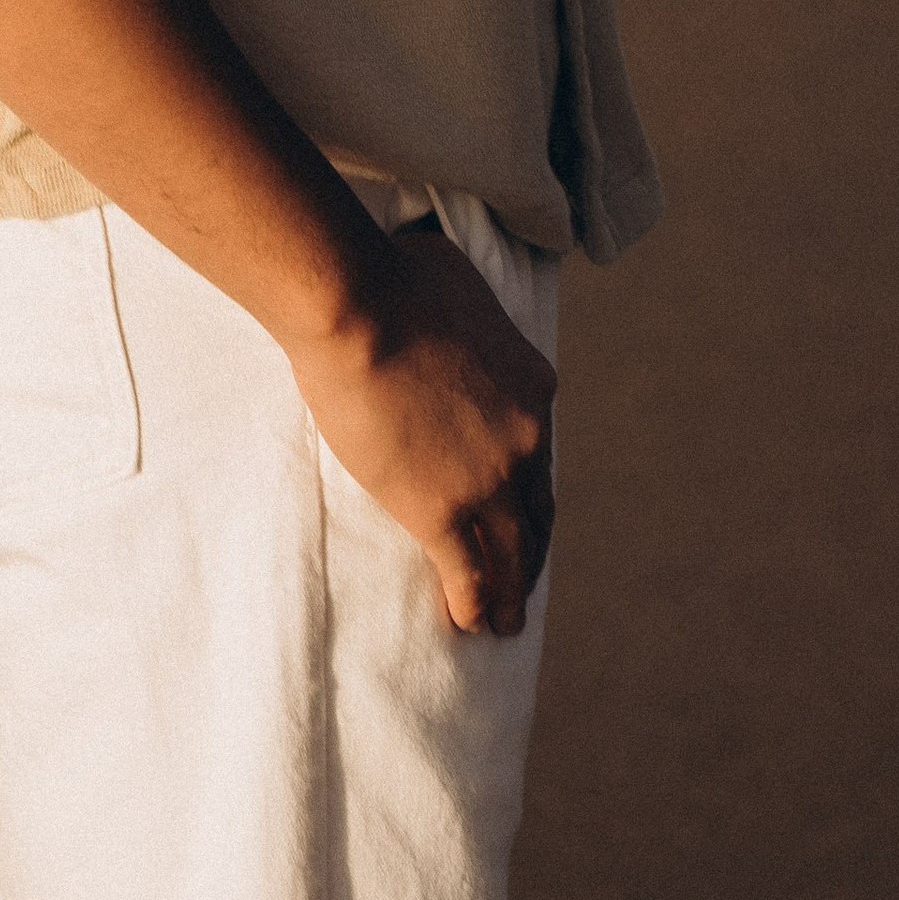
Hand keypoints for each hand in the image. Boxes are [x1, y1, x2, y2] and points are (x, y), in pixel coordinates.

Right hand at [288, 224, 556, 635]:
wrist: (359, 307)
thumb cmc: (394, 276)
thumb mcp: (457, 275)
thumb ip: (465, 304)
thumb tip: (446, 289)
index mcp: (535, 387)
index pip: (539, 449)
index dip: (528, 480)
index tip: (519, 499)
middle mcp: (526, 441)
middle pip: (537, 510)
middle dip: (532, 549)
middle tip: (525, 577)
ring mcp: (487, 482)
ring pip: (511, 551)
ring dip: (511, 590)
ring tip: (505, 621)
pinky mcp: (440, 510)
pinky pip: (466, 570)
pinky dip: (473, 601)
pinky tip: (469, 623)